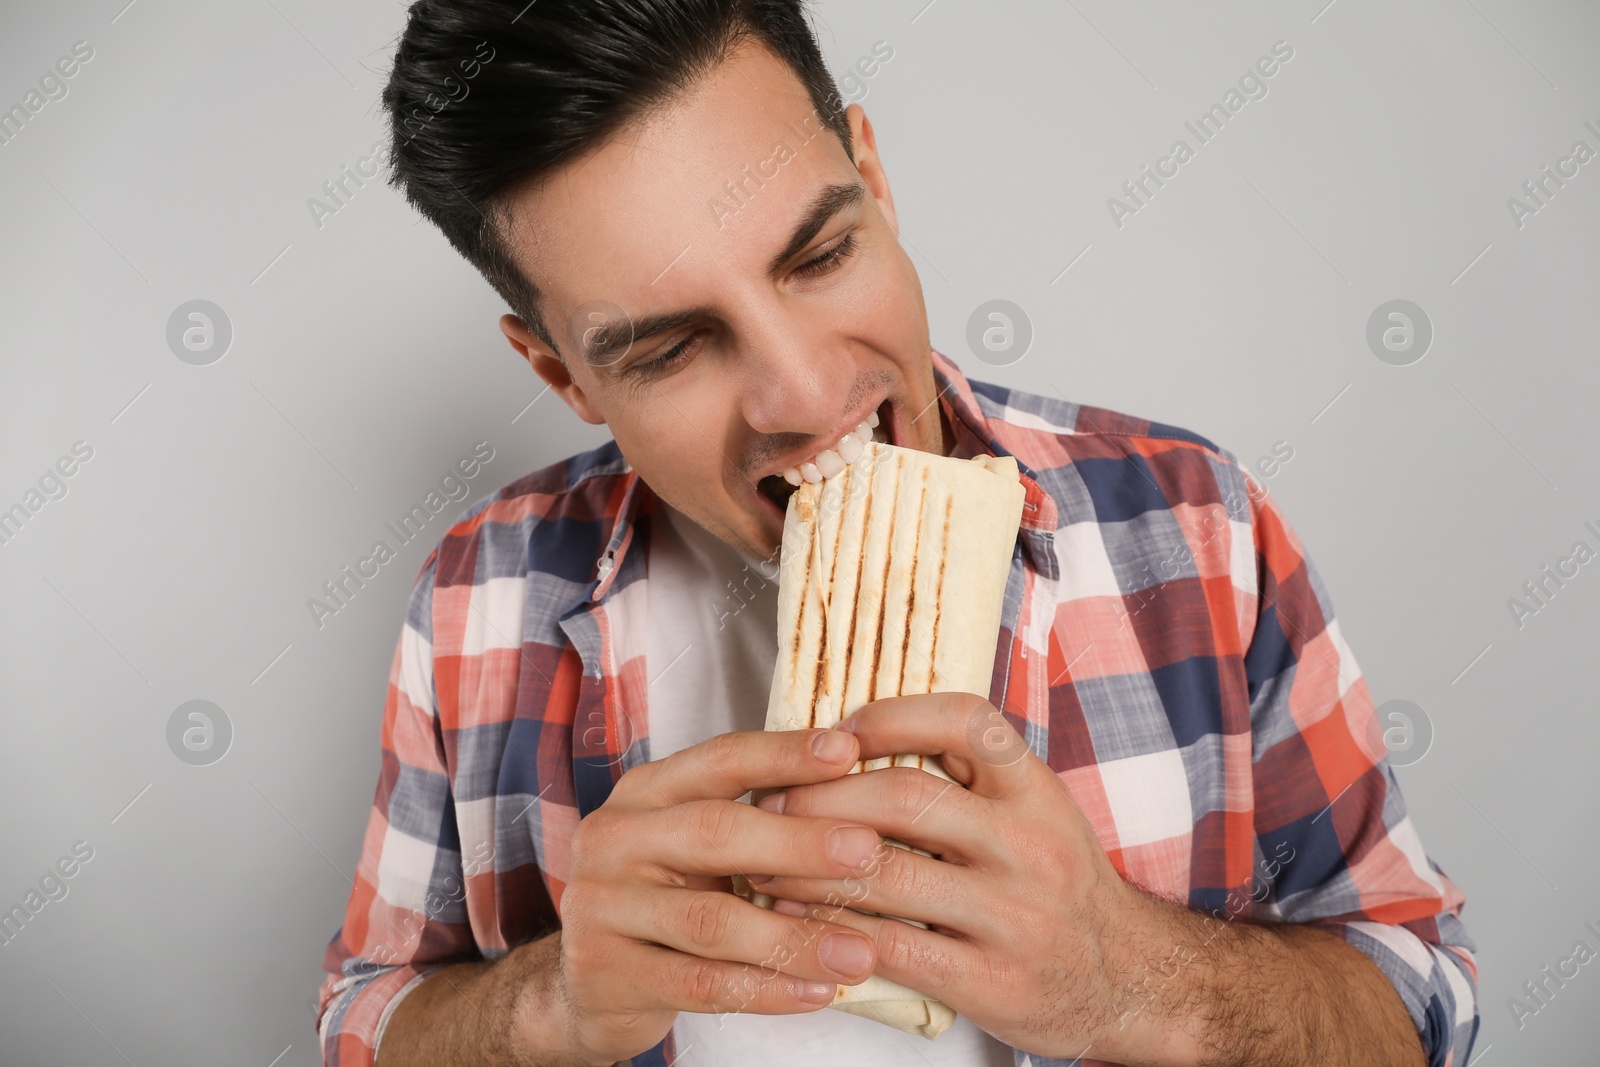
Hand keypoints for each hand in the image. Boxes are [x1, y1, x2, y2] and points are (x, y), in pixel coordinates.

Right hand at [551, 727, 888, 1064]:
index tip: (847, 752)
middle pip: (714, 832)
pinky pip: (700, 984)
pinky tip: (817, 992)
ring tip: (859, 952)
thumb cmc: (665, 898)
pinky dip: (766, 989)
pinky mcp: (605, 974)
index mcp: (645, 793)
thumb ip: (754, 816)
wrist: (587, 983)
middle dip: (799, 843)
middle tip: (867, 852)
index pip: (718, 760)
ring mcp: (601, 906)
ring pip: (711, 920)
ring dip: (793, 937)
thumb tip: (856, 786)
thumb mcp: (693, 844)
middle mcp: (614, 838)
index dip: (782, 755)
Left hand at [746, 692, 1153, 1061]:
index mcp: (1036, 790)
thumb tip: (859, 736)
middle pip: (906, 798)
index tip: (840, 731)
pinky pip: (891, 946)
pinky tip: (795, 922)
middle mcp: (1031, 844)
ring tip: (764, 863)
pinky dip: (830, 931)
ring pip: (886, 875)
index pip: (965, 722)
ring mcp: (1014, 914)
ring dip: (807, 868)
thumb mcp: (1037, 811)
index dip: (893, 716)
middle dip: (822, 798)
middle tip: (772, 802)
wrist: (1131, 979)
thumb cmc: (1060, 883)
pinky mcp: (992, 979)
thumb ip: (969, 777)